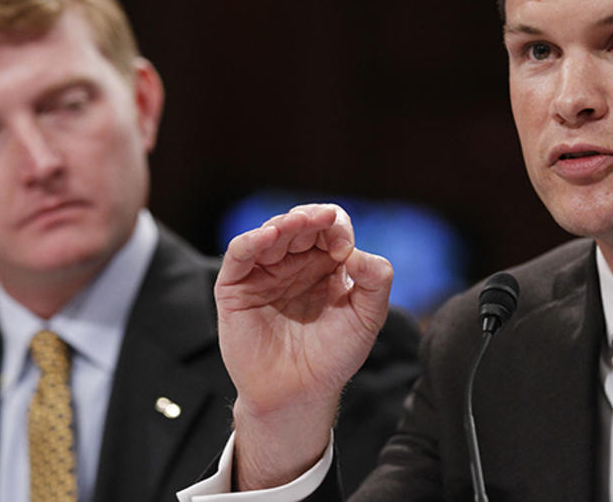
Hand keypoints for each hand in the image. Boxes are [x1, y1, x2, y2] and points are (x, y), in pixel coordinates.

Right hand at [214, 203, 392, 488]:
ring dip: (283, 224)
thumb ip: (376, 280)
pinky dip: (250, 240)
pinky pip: (239, 254)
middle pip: (299, 224)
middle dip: (309, 218)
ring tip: (295, 224)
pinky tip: (267, 236)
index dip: (336, 227)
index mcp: (326, 263)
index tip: (345, 248)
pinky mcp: (236, 287)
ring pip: (270, 233)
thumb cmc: (334, 355)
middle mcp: (294, 262)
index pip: (330, 227)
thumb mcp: (368, 316)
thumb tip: (356, 251)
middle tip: (320, 220)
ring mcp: (264, 272)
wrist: (300, 394)